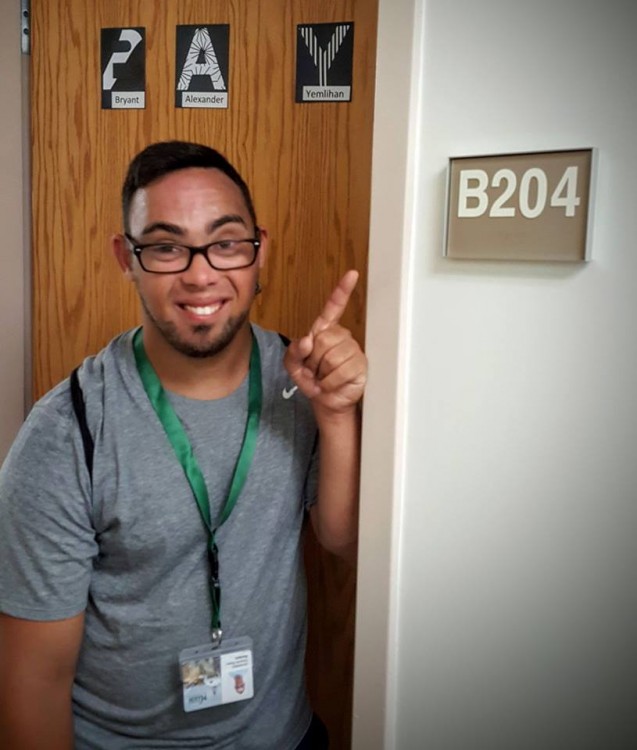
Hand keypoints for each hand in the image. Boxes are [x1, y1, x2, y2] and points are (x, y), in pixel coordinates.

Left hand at [284, 270, 366, 415]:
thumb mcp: (293, 366)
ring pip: (331, 357)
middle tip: (316, 370)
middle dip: (313, 360)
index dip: (342, 291)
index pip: (333, 308)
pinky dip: (330, 382)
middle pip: (322, 341)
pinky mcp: (361, 365)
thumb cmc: (312, 379)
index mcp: (325, 331)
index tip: (352, 274)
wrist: (326, 401)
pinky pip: (340, 371)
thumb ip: (293, 351)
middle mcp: (341, 336)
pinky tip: (333, 383)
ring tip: (326, 377)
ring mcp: (353, 349)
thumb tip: (307, 340)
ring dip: (322, 373)